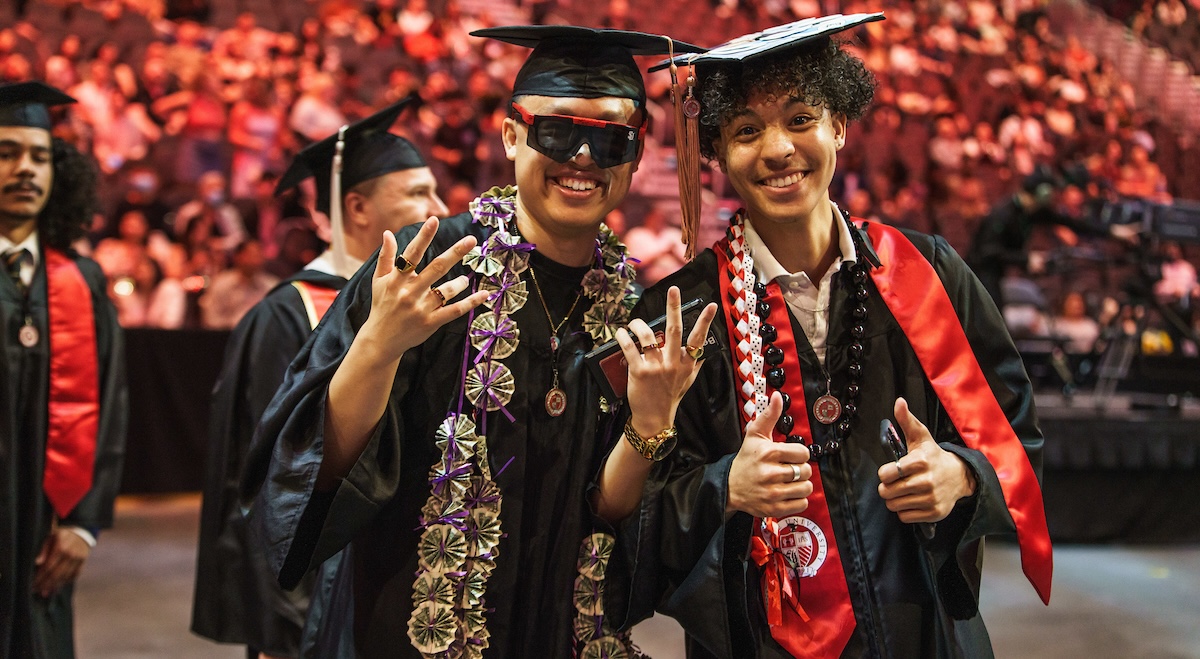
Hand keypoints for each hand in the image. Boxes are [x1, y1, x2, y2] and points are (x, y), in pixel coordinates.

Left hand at [34, 523, 90, 597]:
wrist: (82, 532)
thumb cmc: (62, 535)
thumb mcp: (51, 537)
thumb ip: (44, 549)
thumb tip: (37, 563)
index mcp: (61, 547)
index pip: (48, 566)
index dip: (40, 576)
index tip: (32, 583)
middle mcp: (71, 554)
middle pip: (56, 574)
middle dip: (45, 584)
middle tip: (36, 591)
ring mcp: (78, 559)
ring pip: (65, 577)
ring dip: (54, 586)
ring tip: (45, 592)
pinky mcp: (83, 563)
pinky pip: (74, 576)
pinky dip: (65, 582)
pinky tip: (57, 587)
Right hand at [358, 218, 488, 363]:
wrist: (380, 340)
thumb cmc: (381, 305)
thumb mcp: (378, 280)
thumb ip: (386, 257)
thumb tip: (388, 233)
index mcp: (396, 280)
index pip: (411, 254)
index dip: (423, 237)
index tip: (435, 220)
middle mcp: (409, 293)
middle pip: (436, 268)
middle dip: (455, 252)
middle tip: (471, 239)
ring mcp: (421, 309)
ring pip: (447, 290)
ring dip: (460, 282)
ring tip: (465, 279)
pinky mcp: (431, 323)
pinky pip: (455, 310)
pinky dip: (471, 302)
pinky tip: (484, 294)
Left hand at [616, 286, 717, 435]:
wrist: (654, 418)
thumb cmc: (670, 398)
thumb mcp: (688, 382)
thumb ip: (695, 365)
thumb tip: (704, 351)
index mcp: (686, 364)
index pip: (699, 339)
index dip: (705, 321)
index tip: (711, 305)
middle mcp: (673, 364)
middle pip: (674, 330)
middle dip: (674, 307)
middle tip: (673, 289)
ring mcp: (656, 367)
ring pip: (647, 336)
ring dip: (638, 324)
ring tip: (633, 323)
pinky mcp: (639, 372)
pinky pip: (629, 348)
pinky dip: (623, 337)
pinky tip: (621, 332)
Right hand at [726, 392, 812, 517]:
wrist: (729, 487)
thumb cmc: (746, 460)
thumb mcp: (755, 435)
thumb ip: (769, 415)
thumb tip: (777, 396)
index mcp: (769, 453)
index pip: (803, 453)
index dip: (798, 454)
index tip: (790, 456)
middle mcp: (771, 473)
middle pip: (806, 471)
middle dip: (800, 469)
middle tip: (789, 469)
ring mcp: (772, 493)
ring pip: (806, 488)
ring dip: (801, 485)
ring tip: (790, 482)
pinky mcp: (774, 508)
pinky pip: (802, 504)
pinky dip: (798, 500)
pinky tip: (788, 493)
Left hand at [877, 397, 977, 523]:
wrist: (960, 476)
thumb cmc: (933, 456)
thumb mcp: (920, 437)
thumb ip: (906, 420)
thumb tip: (898, 402)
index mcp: (920, 461)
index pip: (886, 474)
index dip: (885, 473)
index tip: (892, 470)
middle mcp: (926, 481)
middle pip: (887, 492)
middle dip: (887, 487)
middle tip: (896, 482)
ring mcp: (931, 498)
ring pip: (894, 505)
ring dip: (895, 499)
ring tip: (904, 491)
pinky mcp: (934, 513)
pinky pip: (905, 517)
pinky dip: (905, 511)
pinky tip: (912, 500)